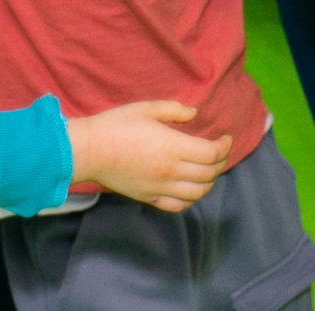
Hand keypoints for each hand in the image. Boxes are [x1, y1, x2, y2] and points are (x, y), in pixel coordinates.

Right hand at [64, 100, 232, 213]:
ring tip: (208, 169)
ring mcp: (159, 188)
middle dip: (221, 162)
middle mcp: (170, 171)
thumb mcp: (147, 108)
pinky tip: (190, 188)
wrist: (89, 151)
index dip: (224, 146)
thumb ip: (175, 110)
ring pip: (197, 193)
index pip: (212, 154)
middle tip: (220, 151)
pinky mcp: (148, 197)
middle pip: (209, 174)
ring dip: (210, 182)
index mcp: (173, 147)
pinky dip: (190, 199)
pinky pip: (177, 206)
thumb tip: (194, 114)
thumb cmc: (116, 126)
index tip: (226, 137)